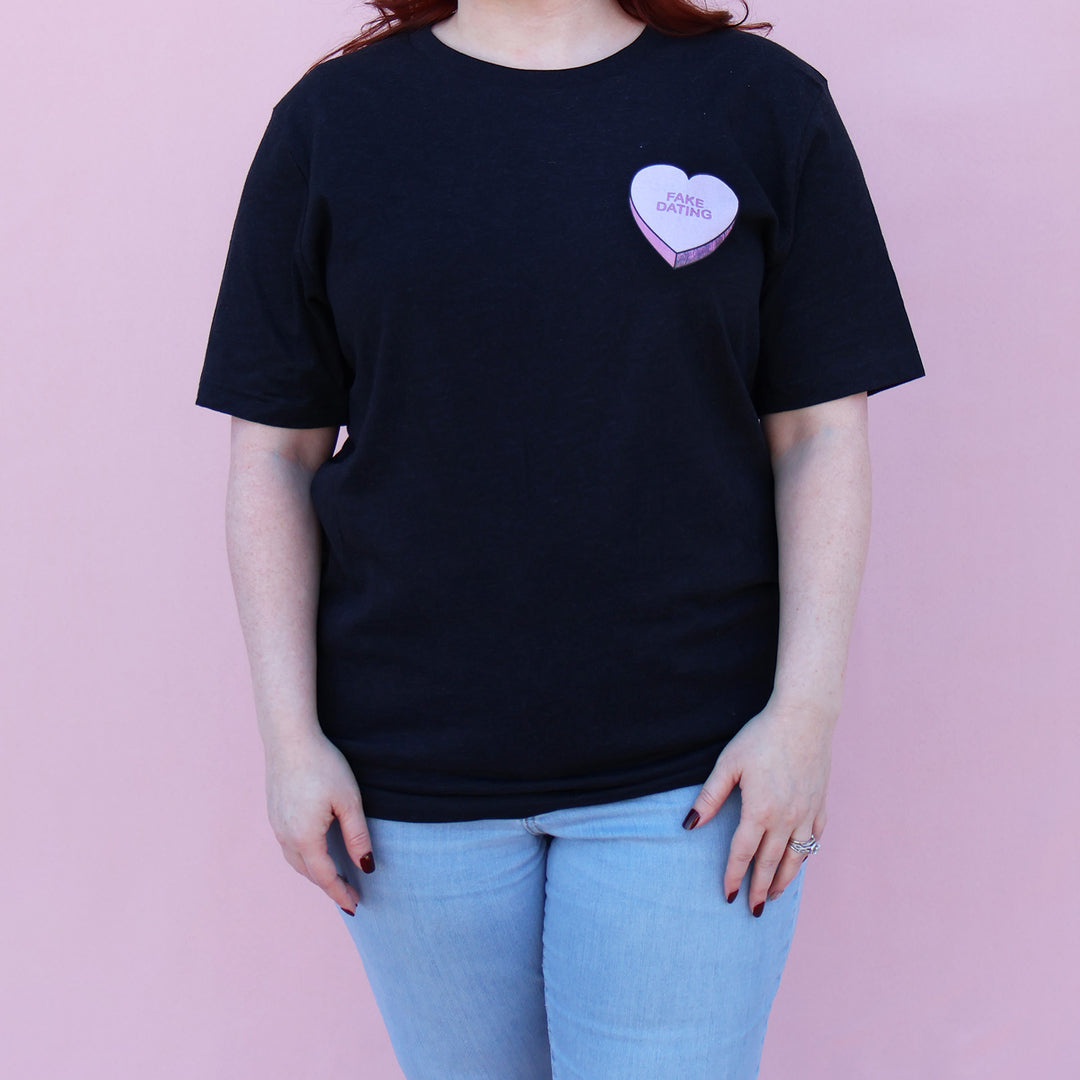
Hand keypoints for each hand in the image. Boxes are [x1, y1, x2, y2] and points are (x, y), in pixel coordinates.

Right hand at [264, 731, 375, 915]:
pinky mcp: (273, 813)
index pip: (325, 877)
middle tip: (349, 896)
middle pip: (308, 872)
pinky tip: (315, 852)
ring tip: (334, 878)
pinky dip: (303, 858)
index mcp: (305, 837)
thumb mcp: (348, 801)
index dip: (340, 893)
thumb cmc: (323, 765)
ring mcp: (276, 825)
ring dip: (314, 873)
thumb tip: (365, 866)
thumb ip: (357, 836)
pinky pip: (288, 846)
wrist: (289, 738)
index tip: (354, 906)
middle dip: (328, 886)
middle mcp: (285, 836)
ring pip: (295, 861)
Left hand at [684, 701, 832, 914]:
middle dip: (760, 889)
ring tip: (774, 895)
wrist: (804, 718)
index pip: (743, 853)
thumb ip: (710, 797)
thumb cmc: (762, 737)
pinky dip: (805, 854)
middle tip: (753, 910)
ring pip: (795, 857)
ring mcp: (806, 813)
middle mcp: (785, 818)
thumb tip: (690, 824)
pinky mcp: (820, 804)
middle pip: (770, 863)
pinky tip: (799, 860)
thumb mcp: (729, 764)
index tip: (728, 895)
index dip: (733, 876)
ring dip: (784, 880)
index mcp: (759, 811)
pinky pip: (813, 838)